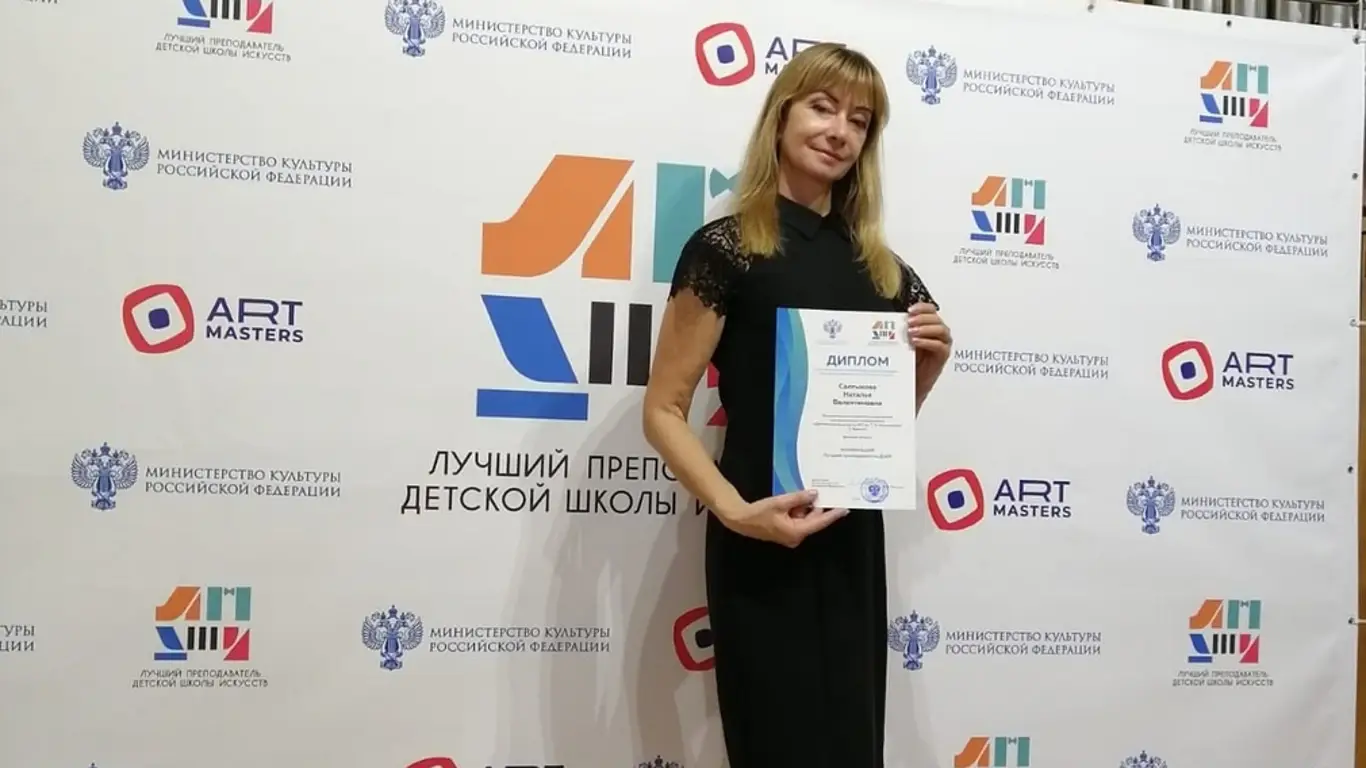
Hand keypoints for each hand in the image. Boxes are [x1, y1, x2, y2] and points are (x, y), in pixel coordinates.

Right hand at [722, 489, 848, 547]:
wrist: (741, 519)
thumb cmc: (759, 513)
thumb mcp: (780, 502)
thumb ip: (799, 498)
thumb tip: (814, 494)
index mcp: (796, 532)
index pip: (820, 522)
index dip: (833, 515)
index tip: (845, 509)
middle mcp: (796, 537)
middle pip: (813, 520)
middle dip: (815, 506)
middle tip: (819, 492)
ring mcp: (791, 535)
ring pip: (805, 519)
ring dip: (804, 507)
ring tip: (799, 495)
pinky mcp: (786, 531)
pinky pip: (798, 520)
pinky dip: (798, 510)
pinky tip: (793, 501)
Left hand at [908, 302, 951, 393]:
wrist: (915, 379)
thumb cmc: (911, 359)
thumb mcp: (906, 340)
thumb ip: (904, 329)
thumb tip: (895, 319)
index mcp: (931, 325)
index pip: (930, 310)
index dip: (922, 307)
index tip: (910, 310)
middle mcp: (939, 332)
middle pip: (936, 318)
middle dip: (922, 318)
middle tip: (909, 321)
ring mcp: (943, 343)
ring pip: (940, 330)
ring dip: (925, 329)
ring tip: (912, 332)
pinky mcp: (943, 355)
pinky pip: (939, 346)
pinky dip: (927, 342)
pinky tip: (916, 342)